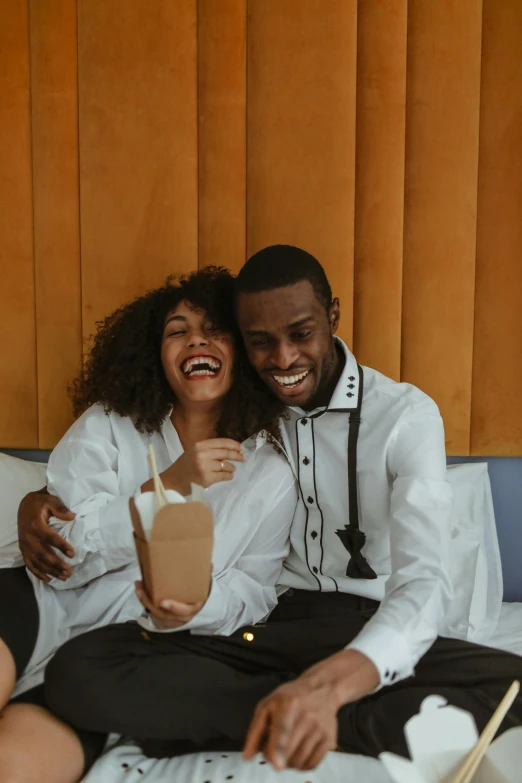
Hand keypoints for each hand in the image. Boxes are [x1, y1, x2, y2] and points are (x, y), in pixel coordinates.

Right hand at [17, 490, 75, 581]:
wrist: (25, 506)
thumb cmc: (40, 503)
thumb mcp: (50, 500)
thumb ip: (60, 508)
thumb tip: (72, 516)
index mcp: (36, 525)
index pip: (50, 538)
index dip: (61, 546)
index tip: (72, 554)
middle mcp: (29, 537)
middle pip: (43, 554)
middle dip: (56, 564)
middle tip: (69, 572)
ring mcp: (25, 545)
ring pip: (37, 562)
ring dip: (50, 571)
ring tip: (63, 577)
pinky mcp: (23, 549)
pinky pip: (29, 564)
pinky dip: (37, 573)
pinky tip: (48, 579)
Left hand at [135, 581, 205, 628]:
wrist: (195, 605)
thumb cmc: (197, 593)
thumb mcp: (203, 585)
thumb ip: (205, 575)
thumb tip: (209, 564)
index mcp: (193, 607)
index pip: (184, 611)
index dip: (174, 608)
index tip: (164, 602)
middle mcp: (182, 616)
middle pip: (164, 615)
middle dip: (152, 605)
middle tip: (143, 592)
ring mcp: (172, 619)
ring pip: (155, 614)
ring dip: (144, 601)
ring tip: (139, 587)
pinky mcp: (164, 618)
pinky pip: (152, 612)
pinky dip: (144, 602)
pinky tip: (140, 590)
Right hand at [143, 438, 244, 495]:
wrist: (172, 481)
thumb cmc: (184, 467)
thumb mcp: (194, 452)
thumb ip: (209, 450)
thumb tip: (230, 450)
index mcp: (199, 445)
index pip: (221, 442)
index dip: (234, 444)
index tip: (241, 448)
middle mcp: (201, 454)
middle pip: (225, 453)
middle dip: (237, 455)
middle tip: (243, 458)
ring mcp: (204, 467)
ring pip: (226, 465)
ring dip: (232, 468)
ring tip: (232, 469)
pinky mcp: (206, 479)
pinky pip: (223, 476)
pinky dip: (228, 476)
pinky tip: (228, 476)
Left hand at [243, 649, 379, 770]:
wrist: (322, 689)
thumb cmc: (291, 697)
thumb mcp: (268, 705)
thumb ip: (255, 731)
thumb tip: (247, 756)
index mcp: (288, 704)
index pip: (283, 728)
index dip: (278, 747)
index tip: (276, 764)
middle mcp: (307, 717)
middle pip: (289, 752)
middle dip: (275, 759)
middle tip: (272, 750)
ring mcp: (320, 729)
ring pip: (299, 762)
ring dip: (288, 763)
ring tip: (285, 751)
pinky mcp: (329, 740)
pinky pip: (312, 765)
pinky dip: (301, 766)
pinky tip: (297, 754)